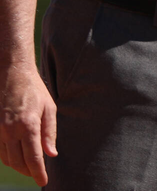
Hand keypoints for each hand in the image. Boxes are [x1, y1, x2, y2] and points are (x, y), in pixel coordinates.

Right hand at [0, 62, 56, 185]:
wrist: (11, 74)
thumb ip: (50, 132)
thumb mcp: (49, 108)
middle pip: (18, 162)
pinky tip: (17, 156)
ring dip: (18, 166)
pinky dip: (8, 157)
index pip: (33, 158)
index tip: (43, 182)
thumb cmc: (34, 90)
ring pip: (7, 159)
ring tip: (29, 168)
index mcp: (28, 125)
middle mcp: (10, 131)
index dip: (38, 173)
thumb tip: (51, 154)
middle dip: (29, 172)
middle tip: (38, 174)